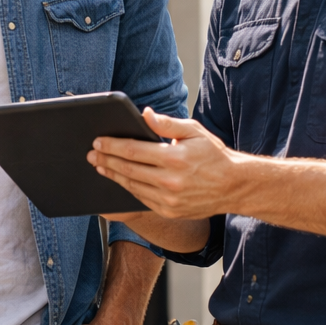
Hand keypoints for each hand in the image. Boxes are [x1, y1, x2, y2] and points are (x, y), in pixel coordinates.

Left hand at [89, 108, 245, 219]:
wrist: (233, 186)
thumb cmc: (213, 155)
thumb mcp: (194, 131)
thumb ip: (167, 123)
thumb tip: (144, 114)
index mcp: (175, 158)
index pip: (134, 150)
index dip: (112, 145)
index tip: (98, 141)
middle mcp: (170, 181)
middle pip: (128, 169)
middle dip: (106, 160)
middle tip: (92, 154)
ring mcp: (169, 199)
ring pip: (132, 186)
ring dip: (113, 175)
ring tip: (100, 166)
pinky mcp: (169, 211)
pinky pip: (141, 199)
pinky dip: (128, 188)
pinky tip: (119, 179)